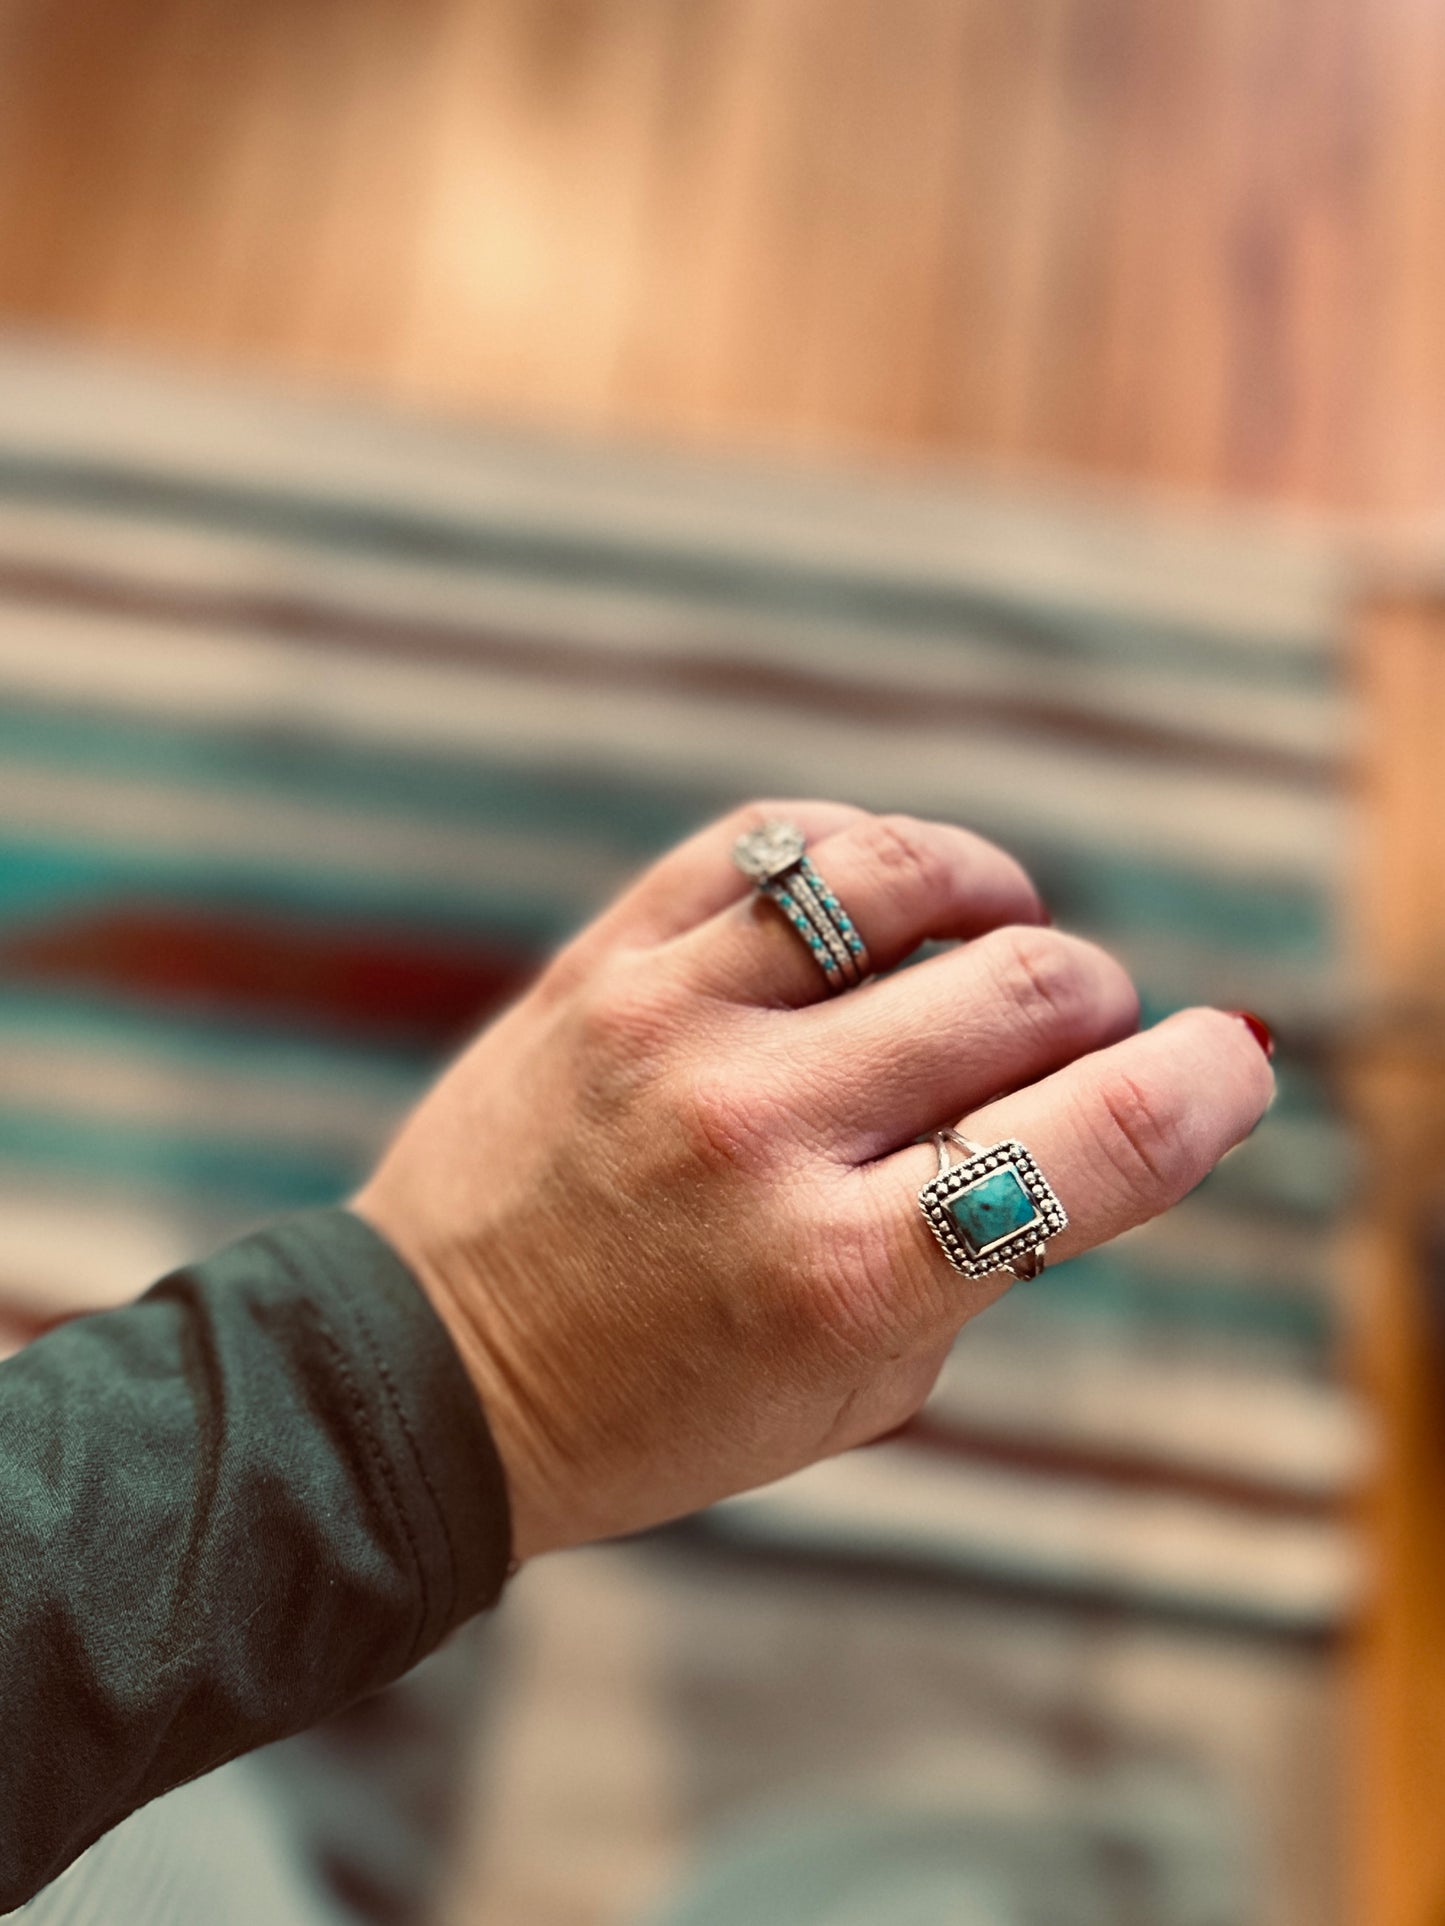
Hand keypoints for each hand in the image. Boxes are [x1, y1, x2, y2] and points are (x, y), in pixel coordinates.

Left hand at [353, 802, 1272, 1561]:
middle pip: (1022, 989)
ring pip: (905, 877)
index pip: (1092, 1141)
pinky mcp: (600, 964)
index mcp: (843, 1278)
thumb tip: (1113, 1112)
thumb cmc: (662, 1407)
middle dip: (1093, 1004)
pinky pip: (772, 843)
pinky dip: (865, 854)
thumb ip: (987, 1257)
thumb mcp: (860, 1387)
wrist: (432, 1376)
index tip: (1225, 1063)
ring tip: (996, 929)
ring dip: (994, 895)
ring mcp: (669, 1029)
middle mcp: (759, 1135)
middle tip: (1074, 1035)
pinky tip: (884, 897)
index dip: (1202, 1086)